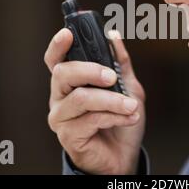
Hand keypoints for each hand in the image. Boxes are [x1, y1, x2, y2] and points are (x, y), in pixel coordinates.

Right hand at [44, 29, 145, 173]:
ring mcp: (61, 117)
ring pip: (81, 98)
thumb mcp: (126, 86)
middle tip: (112, 76)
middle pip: (63, 73)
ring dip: (111, 100)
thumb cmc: (120, 119)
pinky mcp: (68, 136)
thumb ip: (120, 63)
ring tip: (131, 105)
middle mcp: (60, 97)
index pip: (56, 60)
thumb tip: (113, 36)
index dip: (58, 45)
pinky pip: (90, 120)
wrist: (124, 155)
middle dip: (90, 70)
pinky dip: (114, 117)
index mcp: (70, 82)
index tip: (68, 33)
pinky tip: (128, 118)